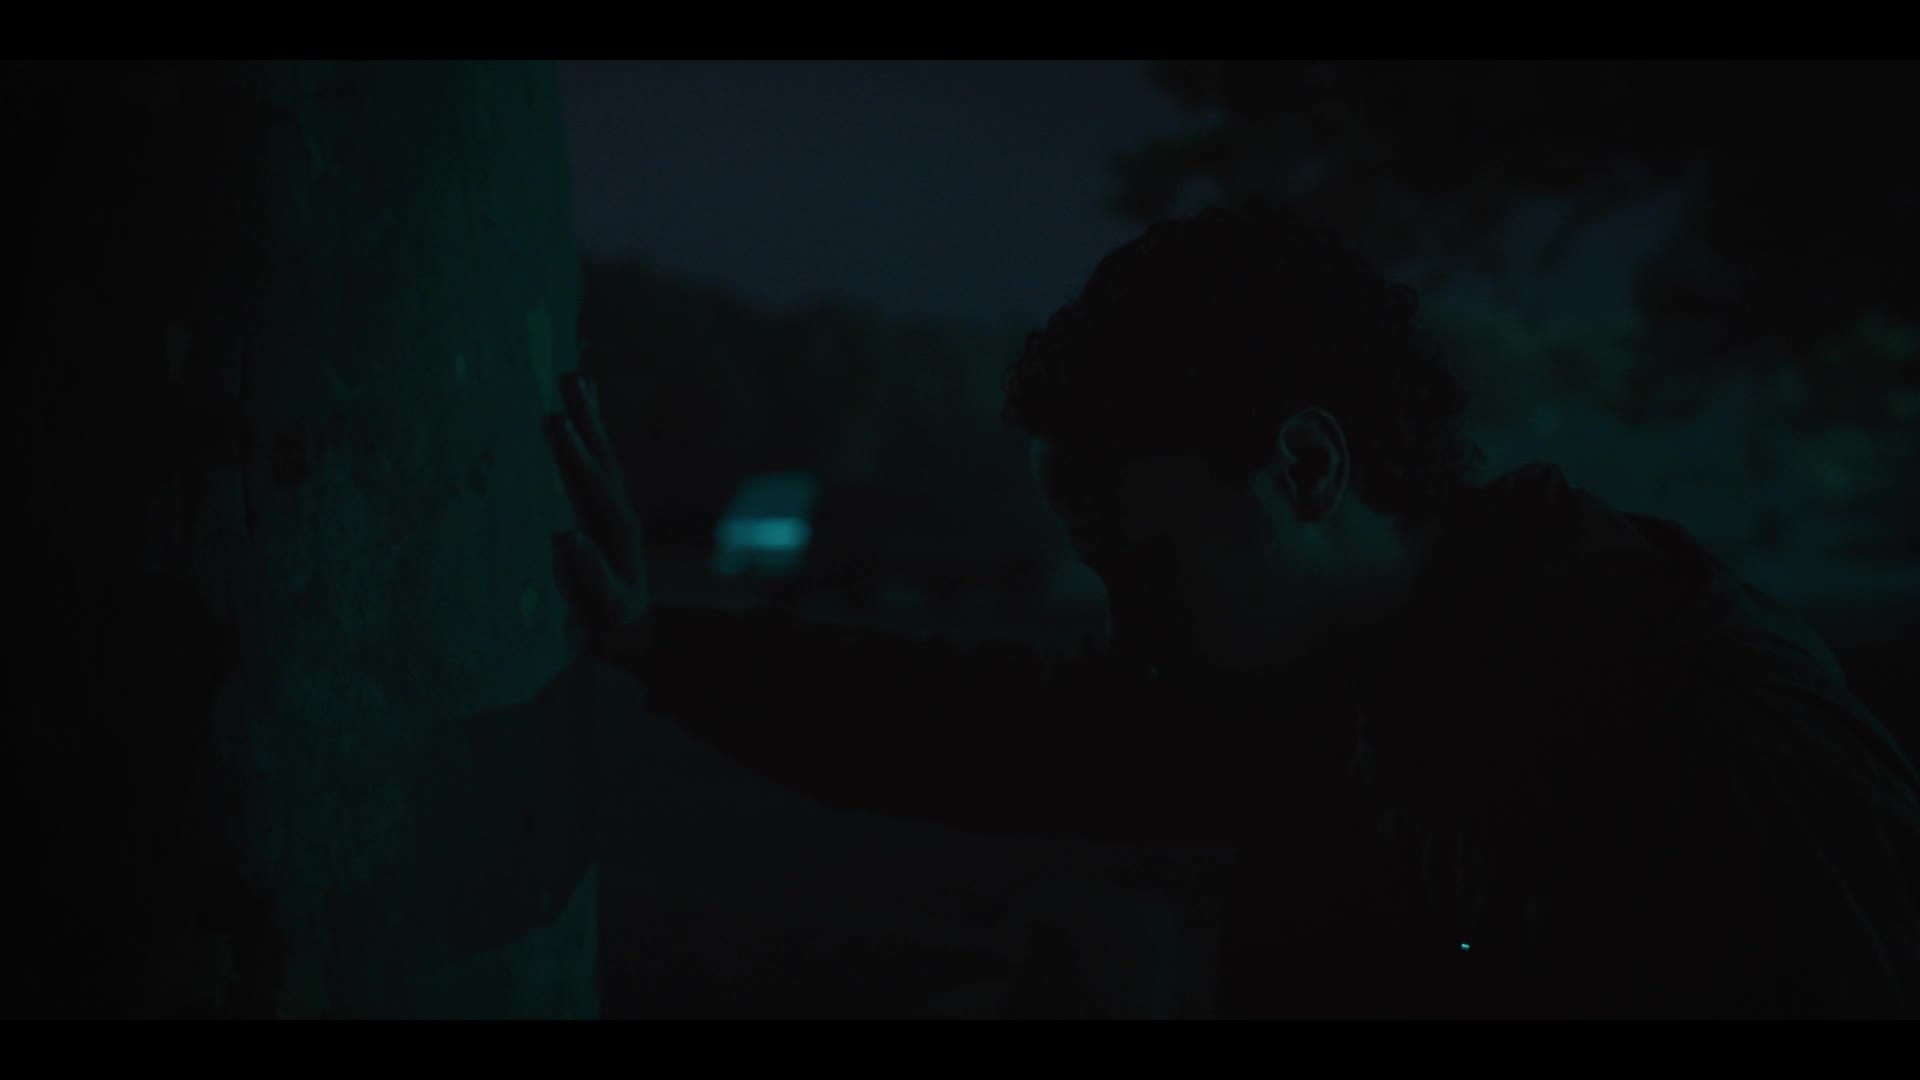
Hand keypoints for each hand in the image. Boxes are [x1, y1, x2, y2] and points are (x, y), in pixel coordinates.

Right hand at [546, 372, 649, 670]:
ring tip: (576, 377)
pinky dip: (590, 435)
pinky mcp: (606, 512)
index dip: (574, 453)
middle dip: (586, 419)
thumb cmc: (613, 623)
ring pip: (603, 453)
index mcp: (616, 529)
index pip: (592, 483)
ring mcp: (615, 508)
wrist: (635, 634)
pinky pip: (597, 464)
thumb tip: (569, 536)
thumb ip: (591, 575)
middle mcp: (620, 511)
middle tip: (569, 379)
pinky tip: (582, 413)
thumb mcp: (604, 605)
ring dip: (590, 417)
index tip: (556, 422)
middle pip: (602, 455)